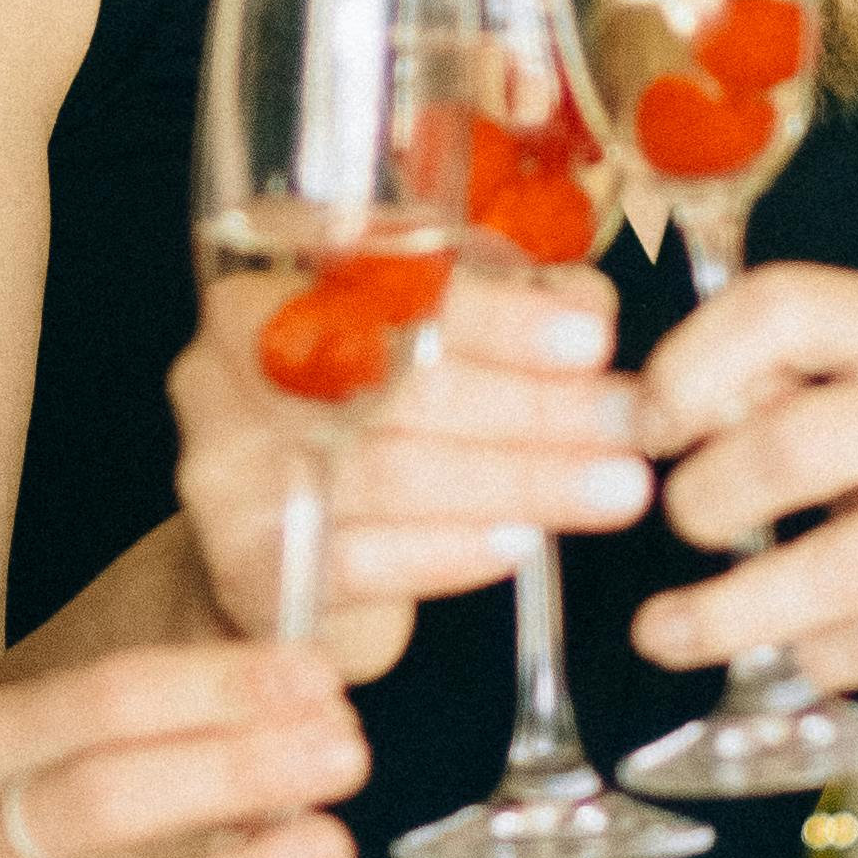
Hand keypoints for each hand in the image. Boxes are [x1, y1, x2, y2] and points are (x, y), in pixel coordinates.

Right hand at [0, 641, 375, 857]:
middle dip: (232, 772)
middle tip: (344, 754)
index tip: (317, 676)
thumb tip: (320, 704)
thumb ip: (184, 718)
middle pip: (100, 802)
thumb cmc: (51, 811)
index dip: (217, 686)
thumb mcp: (75, 737)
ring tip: (330, 849)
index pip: (99, 699)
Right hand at [171, 257, 646, 662]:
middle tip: (633, 422)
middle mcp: (225, 374)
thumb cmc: (362, 435)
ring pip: (393, 471)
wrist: (276, 563)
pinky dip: (454, 550)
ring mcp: (226, 474)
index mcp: (267, 295)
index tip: (594, 340)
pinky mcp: (247, 568)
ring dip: (521, 479)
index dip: (500, 316)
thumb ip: (505, 312)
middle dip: (534, 405)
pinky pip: (366, 558)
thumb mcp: (427, 353)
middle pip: (401, 384)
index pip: (392, 290)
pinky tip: (522, 542)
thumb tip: (587, 304)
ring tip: (616, 487)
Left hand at [628, 263, 857, 695]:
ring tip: (667, 632)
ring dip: (728, 612)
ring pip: (830, 565)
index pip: (782, 306)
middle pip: (792, 444)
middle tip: (673, 526)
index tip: (643, 424)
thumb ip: (803, 381)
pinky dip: (820, 658)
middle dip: (702, 500)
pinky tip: (797, 659)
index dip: (689, 366)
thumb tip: (650, 408)